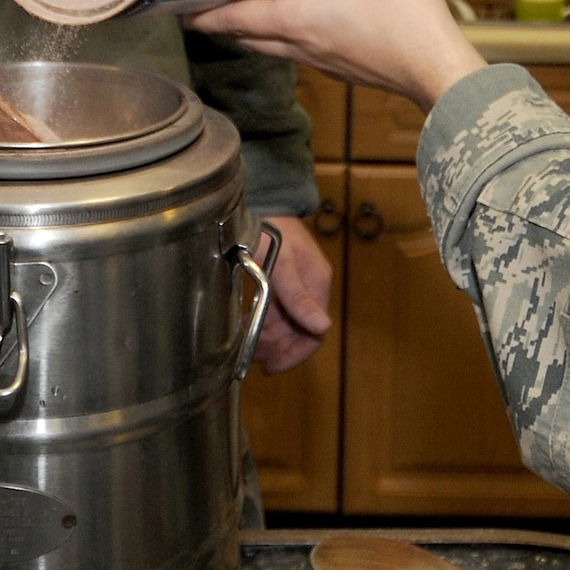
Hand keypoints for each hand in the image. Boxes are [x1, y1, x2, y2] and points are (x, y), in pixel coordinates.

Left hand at [193, 0, 486, 111]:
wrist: (439, 71)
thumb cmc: (408, 21)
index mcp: (302, 22)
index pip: (240, 19)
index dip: (208, 14)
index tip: (180, 9)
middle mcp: (304, 46)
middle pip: (249, 37)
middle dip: (221, 23)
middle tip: (199, 6)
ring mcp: (323, 60)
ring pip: (271, 45)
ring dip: (249, 29)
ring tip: (238, 8)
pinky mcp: (342, 65)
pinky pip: (297, 49)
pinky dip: (279, 34)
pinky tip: (291, 19)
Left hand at [251, 215, 333, 374]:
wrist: (260, 201)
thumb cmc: (270, 229)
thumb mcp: (283, 264)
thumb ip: (298, 297)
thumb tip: (322, 328)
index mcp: (317, 284)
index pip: (314, 333)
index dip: (295, 354)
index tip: (271, 367)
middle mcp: (311, 287)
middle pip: (299, 331)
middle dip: (277, 348)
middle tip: (252, 358)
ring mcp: (296, 284)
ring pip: (287, 323)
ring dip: (270, 338)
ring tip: (247, 347)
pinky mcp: (282, 280)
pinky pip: (278, 311)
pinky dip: (265, 323)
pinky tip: (248, 328)